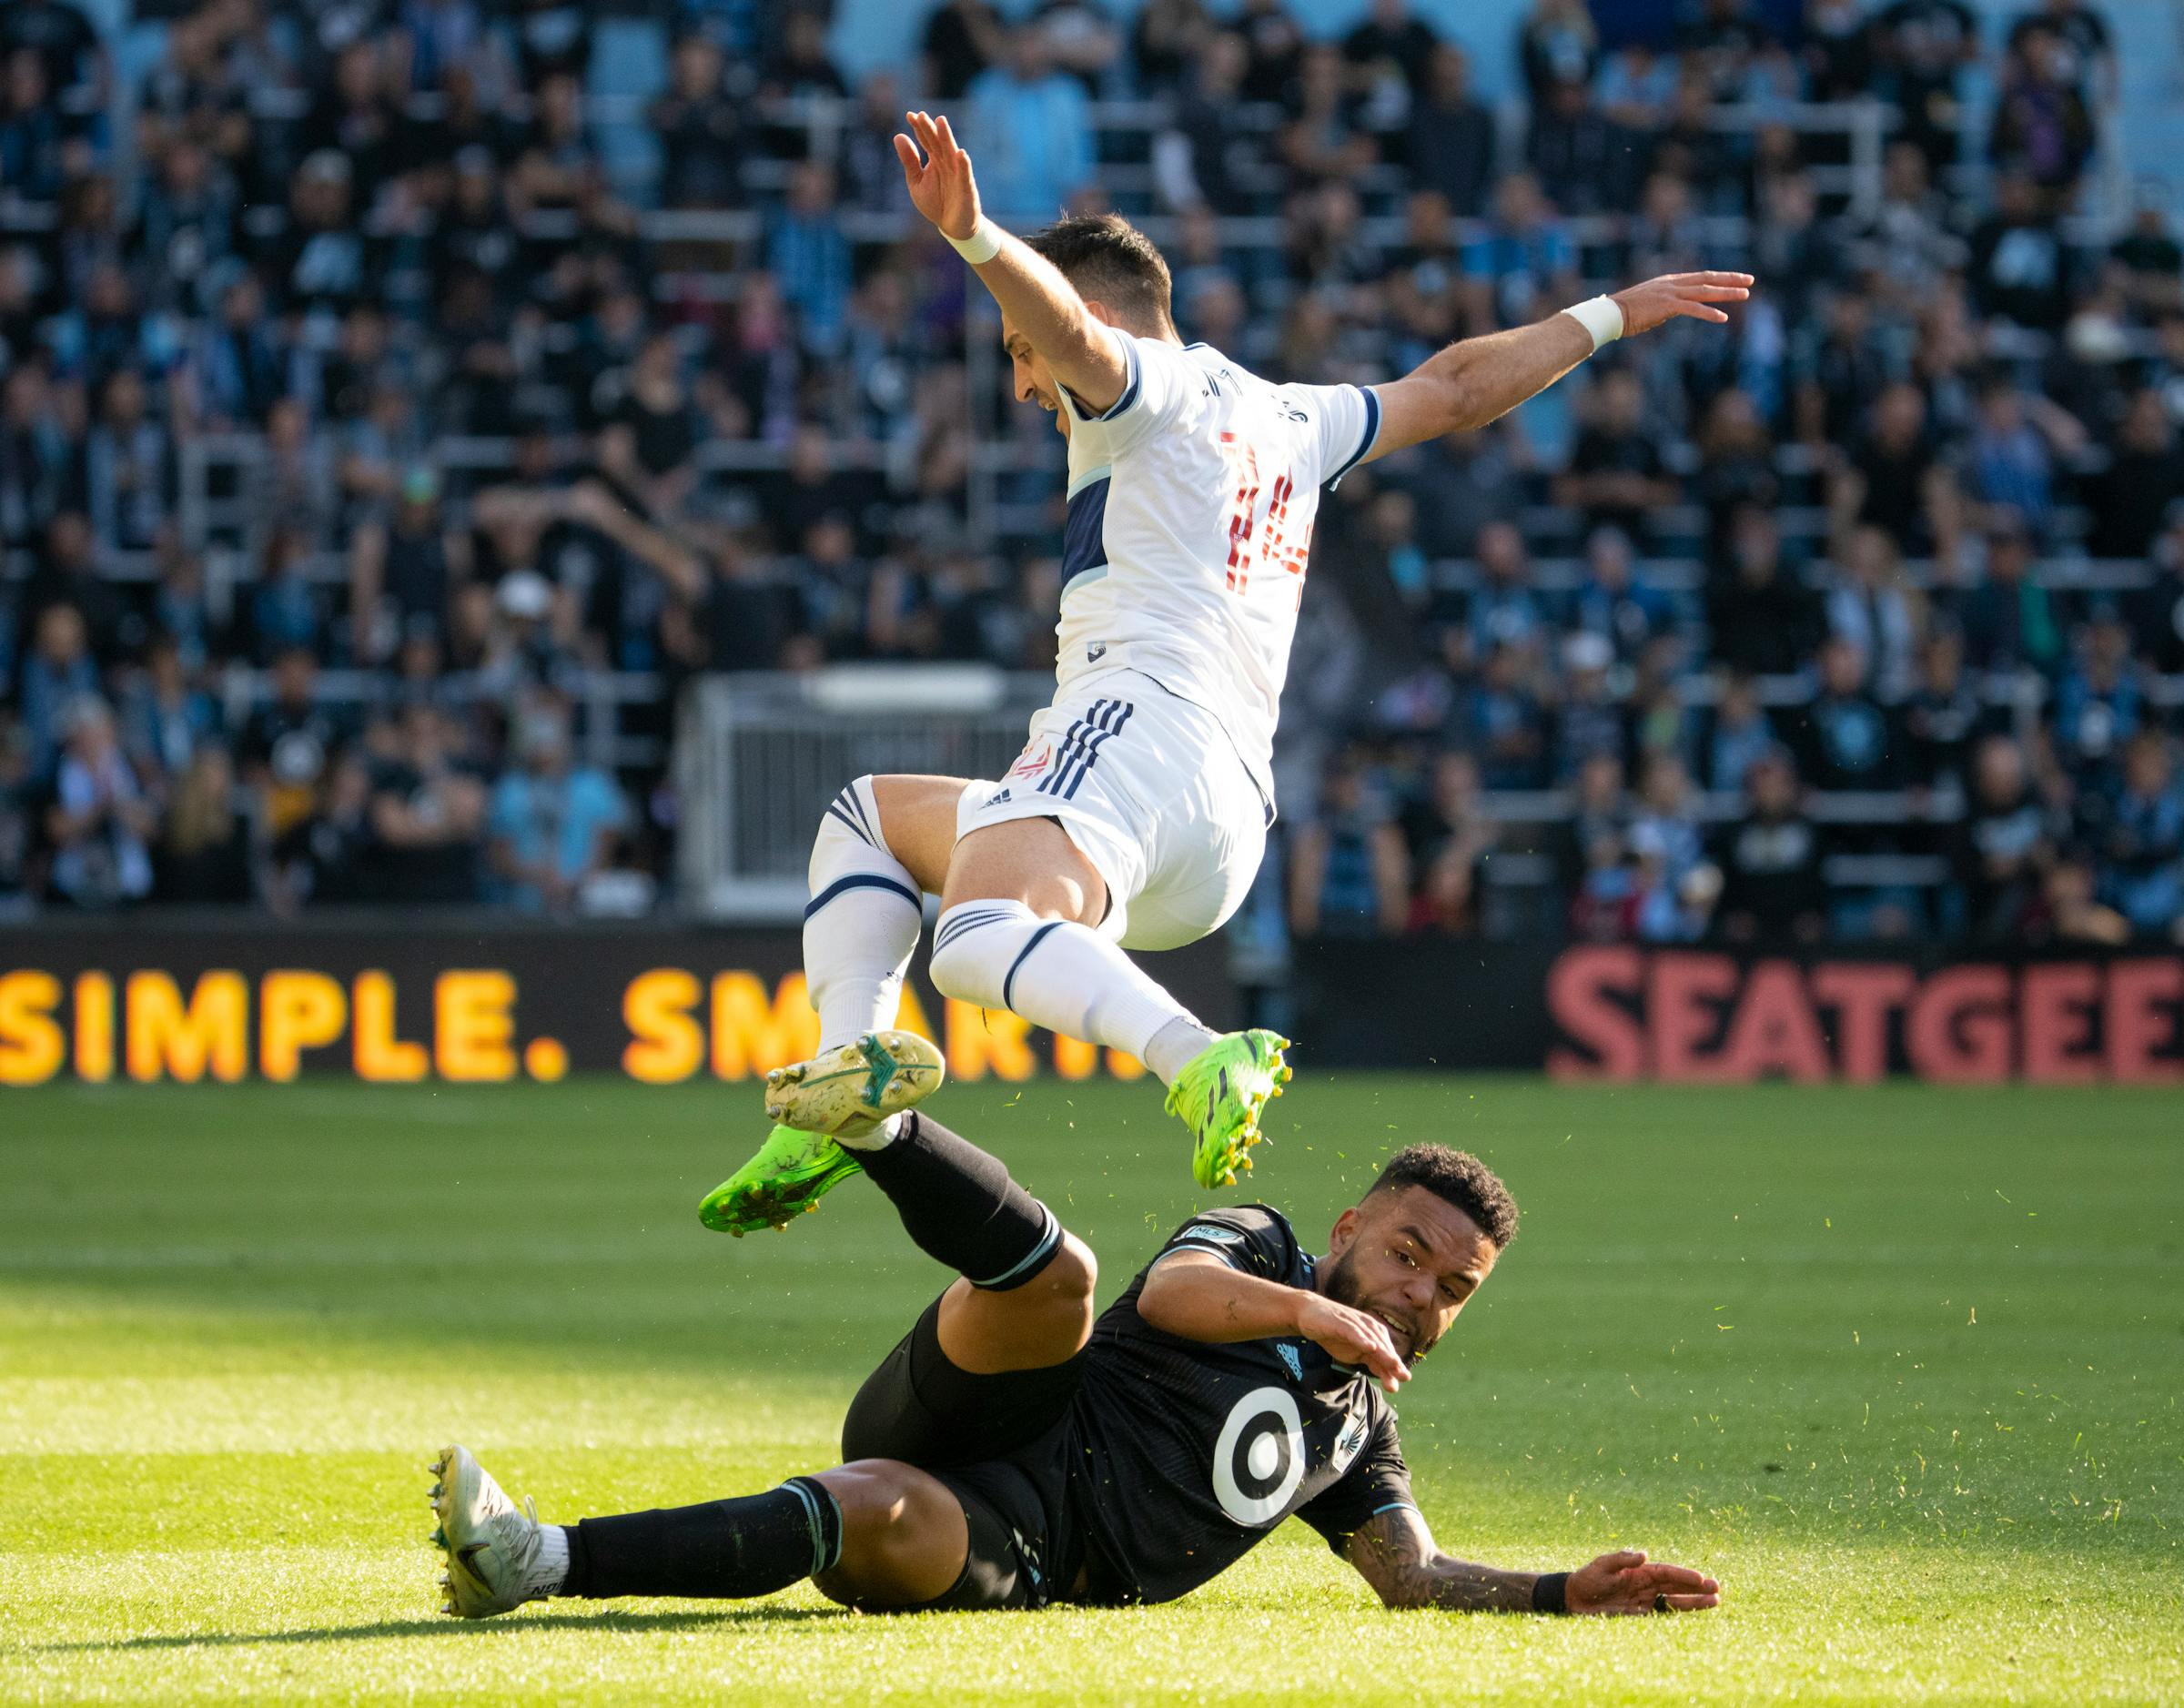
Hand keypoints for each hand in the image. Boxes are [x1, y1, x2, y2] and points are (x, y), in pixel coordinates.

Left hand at [893, 110, 981, 241]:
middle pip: (937, 143)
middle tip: (921, 115)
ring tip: (941, 122)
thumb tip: (898, 136)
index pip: (926, 140)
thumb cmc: (936, 203)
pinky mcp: (967, 189)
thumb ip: (909, 161)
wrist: (953, 226)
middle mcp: (947, 164)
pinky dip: (964, 165)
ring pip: (951, 153)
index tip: (910, 115)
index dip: (919, 128)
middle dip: (930, 129)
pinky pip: (965, 175)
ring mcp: (957, 174)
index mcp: (934, 161)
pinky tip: (961, 154)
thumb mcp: (916, 182)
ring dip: (947, 138)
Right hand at [1294, 1291, 1410, 1390]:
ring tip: (1394, 1364)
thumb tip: (1391, 1381)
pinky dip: (1362, 1339)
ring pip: (1372, 1340)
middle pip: (1383, 1347)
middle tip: (1404, 1376)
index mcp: (1374, 1336)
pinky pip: (1354, 1331)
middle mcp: (1368, 1328)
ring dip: (1383, 1353)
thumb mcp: (1355, 1353)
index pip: (1386, 1354)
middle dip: (1393, 1362)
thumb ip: (1372, 1363)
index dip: (1395, 1367)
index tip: (1404, 1379)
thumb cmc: (1334, 1333)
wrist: (1308, 1313)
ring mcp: (1355, 1324)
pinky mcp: (1341, 1322)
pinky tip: (1371, 1347)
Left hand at [1566, 1549, 1720, 1615]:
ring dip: (1693, 1602)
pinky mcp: (1641, 1615)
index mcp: (1640, 1571)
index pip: (1667, 1572)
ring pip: (1674, 1601)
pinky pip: (1663, 1614)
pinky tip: (1694, 1615)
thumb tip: (1644, 1554)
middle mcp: (1647, 1585)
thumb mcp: (1602, 1565)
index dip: (1684, 1575)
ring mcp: (1646, 1600)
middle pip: (1676, 1586)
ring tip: (1715, 1602)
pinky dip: (1678, 1614)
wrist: (1575, 1599)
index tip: (1701, 1578)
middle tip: (1717, 1589)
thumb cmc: (1588, 1578)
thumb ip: (1622, 1560)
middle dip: (1696, 1588)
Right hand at [1609, 272, 1753, 337]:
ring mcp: (1670, 293)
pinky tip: (1722, 318)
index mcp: (1669, 282)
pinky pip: (1693, 309)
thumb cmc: (1624, 313)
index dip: (1719, 277)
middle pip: (1707, 279)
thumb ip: (1663, 305)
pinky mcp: (1667, 306)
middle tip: (1750, 280)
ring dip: (1726, 293)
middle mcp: (1672, 284)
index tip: (1735, 278)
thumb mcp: (1649, 305)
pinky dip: (1708, 313)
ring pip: (1705, 291)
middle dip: (1730, 279)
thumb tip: (1669, 311)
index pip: (1699, 277)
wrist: (1610, 314)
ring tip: (1745, 295)